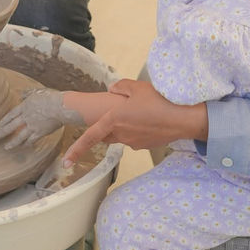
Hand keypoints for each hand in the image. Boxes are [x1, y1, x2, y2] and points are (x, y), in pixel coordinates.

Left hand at [0, 88, 82, 148]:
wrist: (60, 106)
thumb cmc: (51, 97)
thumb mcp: (38, 92)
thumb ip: (28, 93)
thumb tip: (22, 94)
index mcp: (25, 106)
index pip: (11, 115)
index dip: (4, 121)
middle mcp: (26, 117)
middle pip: (11, 126)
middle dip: (3, 132)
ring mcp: (32, 126)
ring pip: (19, 136)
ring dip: (12, 142)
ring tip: (6, 147)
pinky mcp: (40, 133)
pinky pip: (31, 140)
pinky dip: (27, 144)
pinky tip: (23, 146)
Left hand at [62, 79, 207, 165]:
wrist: (183, 119)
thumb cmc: (159, 101)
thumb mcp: (137, 87)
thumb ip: (121, 86)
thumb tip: (113, 88)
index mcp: (114, 119)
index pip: (90, 137)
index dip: (77, 150)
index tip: (66, 162)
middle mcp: (121, 134)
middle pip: (106, 134)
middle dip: (105, 128)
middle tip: (116, 114)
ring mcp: (133, 142)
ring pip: (121, 135)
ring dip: (124, 126)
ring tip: (140, 111)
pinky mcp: (145, 145)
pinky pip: (134, 137)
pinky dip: (137, 129)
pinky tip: (150, 119)